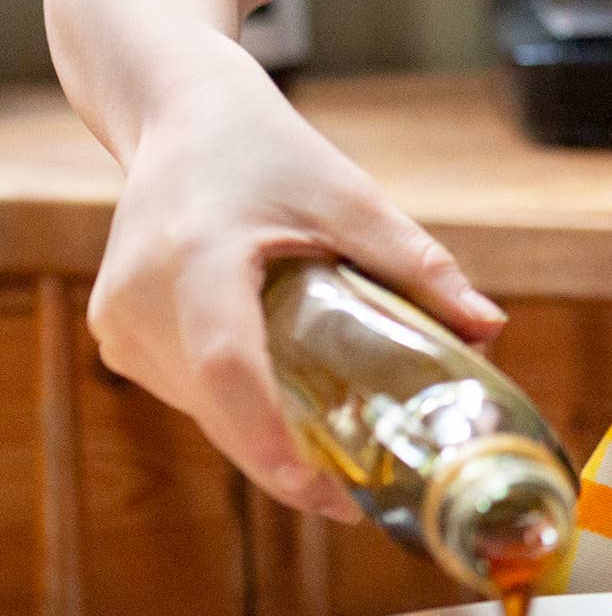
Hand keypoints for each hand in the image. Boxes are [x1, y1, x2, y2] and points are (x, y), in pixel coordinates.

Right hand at [86, 48, 507, 521]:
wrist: (177, 114)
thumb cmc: (264, 150)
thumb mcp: (349, 197)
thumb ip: (416, 264)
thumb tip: (490, 329)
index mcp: (196, 258)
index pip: (229, 366)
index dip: (270, 436)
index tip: (322, 488)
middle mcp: (141, 299)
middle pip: (217, 405)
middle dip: (286, 461)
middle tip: (358, 501)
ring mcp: (121, 322)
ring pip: (201, 409)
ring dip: (263, 438)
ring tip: (337, 464)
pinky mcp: (117, 334)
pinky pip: (187, 392)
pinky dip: (237, 408)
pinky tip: (287, 414)